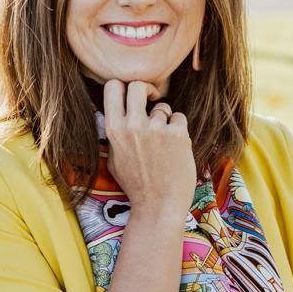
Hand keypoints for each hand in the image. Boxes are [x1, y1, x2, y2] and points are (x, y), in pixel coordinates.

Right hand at [103, 79, 195, 221]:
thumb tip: (115, 113)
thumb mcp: (114, 159)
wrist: (159, 206)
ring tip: (165, 144)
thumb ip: (115, 134)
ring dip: (166, 119)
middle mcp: (133, 125)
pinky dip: (179, 130)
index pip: (113, 86)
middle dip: (147, 90)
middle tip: (153, 102)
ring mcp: (156, 128)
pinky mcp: (177, 134)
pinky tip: (176, 149)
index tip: (134, 97)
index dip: (124, 86)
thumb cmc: (136, 185)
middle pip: (138, 85)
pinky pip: (179, 118)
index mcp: (114, 130)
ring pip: (163, 106)